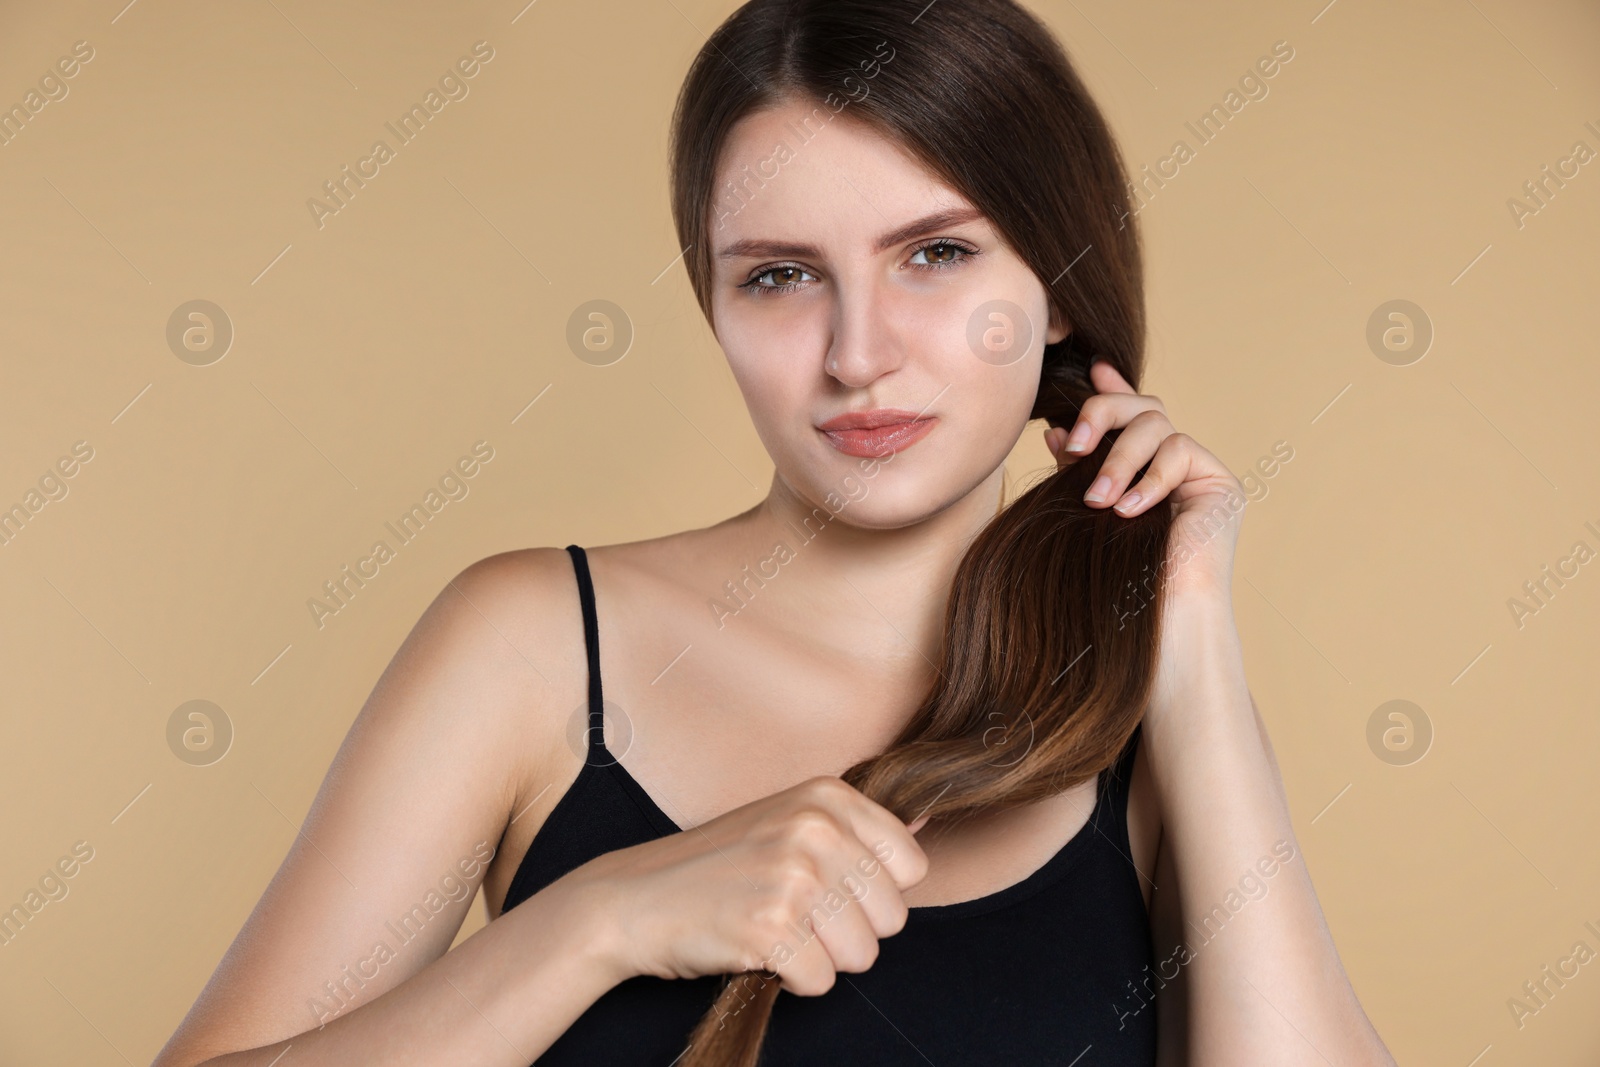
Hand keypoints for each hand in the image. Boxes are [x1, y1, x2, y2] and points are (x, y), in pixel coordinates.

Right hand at [561, 775, 928, 996]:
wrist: (632, 899)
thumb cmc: (716, 866)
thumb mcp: (788, 821)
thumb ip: (854, 830)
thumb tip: (927, 824)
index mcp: (828, 796)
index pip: (911, 865)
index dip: (874, 892)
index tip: (830, 888)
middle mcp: (816, 828)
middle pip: (891, 917)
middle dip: (849, 931)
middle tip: (795, 914)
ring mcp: (793, 876)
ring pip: (862, 955)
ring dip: (820, 957)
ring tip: (775, 930)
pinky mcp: (770, 927)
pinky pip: (822, 982)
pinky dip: (792, 979)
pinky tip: (757, 949)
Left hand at [1043, 360, 1245, 597]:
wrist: (1160, 622)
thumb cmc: (1117, 579)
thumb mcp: (1088, 513)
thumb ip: (1079, 471)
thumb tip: (1053, 431)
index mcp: (1143, 470)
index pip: (1130, 417)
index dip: (1113, 389)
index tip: (1091, 370)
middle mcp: (1173, 466)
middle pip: (1143, 408)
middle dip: (1102, 415)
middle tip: (1071, 446)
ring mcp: (1199, 472)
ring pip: (1158, 425)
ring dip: (1119, 459)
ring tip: (1098, 500)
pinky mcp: (1220, 484)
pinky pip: (1181, 452)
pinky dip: (1150, 479)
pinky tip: (1130, 511)